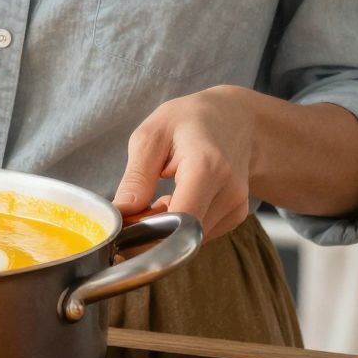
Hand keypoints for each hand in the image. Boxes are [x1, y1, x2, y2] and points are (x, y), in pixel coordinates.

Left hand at [113, 86, 258, 238]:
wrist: (237, 119)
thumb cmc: (191, 120)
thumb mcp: (152, 136)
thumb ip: (136, 178)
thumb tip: (120, 214)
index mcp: (206, 167)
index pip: (180, 221)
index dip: (149, 232)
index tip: (126, 225)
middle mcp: (229, 192)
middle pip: (183, 234)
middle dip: (153, 230)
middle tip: (136, 209)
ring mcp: (236, 206)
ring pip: (190, 239)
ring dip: (167, 228)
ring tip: (159, 197)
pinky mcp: (237, 216)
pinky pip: (200, 234)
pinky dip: (182, 225)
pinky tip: (178, 200)